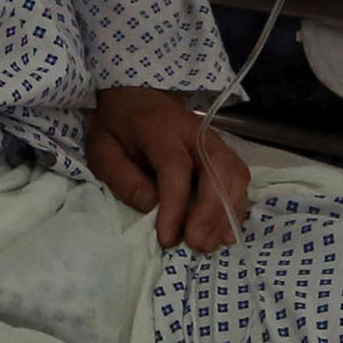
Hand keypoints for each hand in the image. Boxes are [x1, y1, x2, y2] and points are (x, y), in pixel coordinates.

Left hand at [84, 85, 250, 252]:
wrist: (139, 98)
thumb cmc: (120, 129)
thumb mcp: (103, 150)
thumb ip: (123, 178)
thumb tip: (151, 206)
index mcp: (160, 130)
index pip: (175, 168)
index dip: (175, 206)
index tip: (167, 237)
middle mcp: (195, 133)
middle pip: (216, 170)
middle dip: (210, 212)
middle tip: (196, 244)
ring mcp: (214, 141)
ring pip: (234, 175)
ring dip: (227, 213)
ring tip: (210, 243)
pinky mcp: (224, 152)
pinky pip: (239, 179)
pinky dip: (237, 207)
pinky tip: (225, 232)